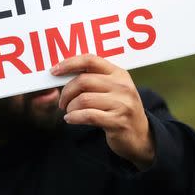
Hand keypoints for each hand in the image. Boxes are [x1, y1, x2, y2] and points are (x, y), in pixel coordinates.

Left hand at [52, 54, 154, 170]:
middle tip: (63, 102)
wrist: (140, 135)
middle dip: (66, 92)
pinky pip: (88, 115)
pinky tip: (71, 119)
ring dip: (70, 107)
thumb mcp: (114, 89)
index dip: (69, 63)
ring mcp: (122, 104)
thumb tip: (63, 72)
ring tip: (69, 112)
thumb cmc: (120, 109)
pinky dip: (74, 117)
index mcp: (119, 74)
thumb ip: (95, 79)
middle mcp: (122, 86)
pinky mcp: (118, 121)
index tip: (54, 71)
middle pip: (83, 81)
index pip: (91, 60)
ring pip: (83, 99)